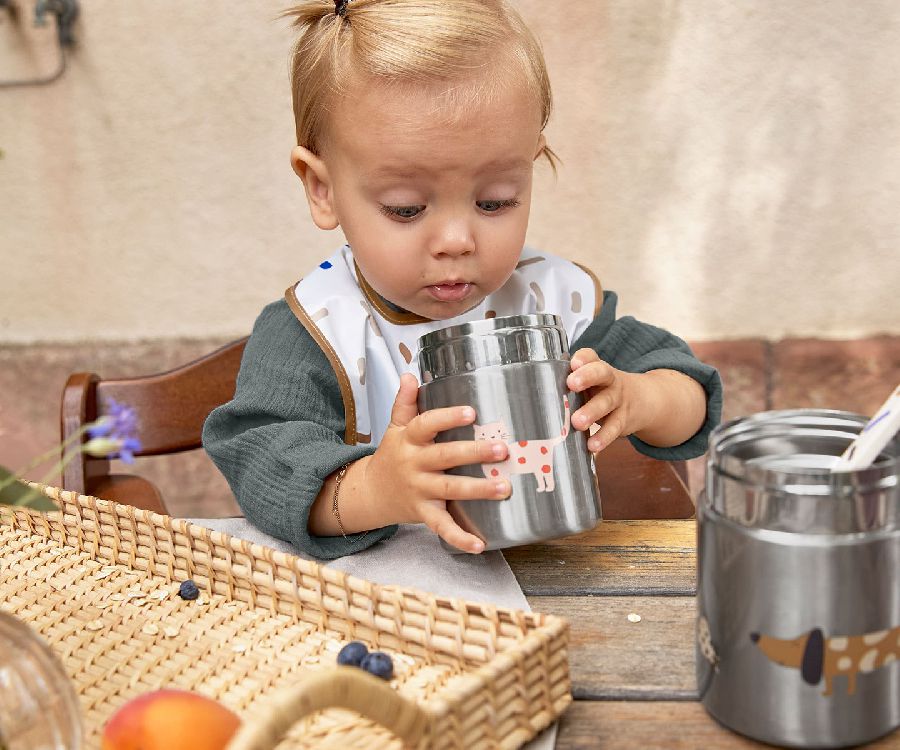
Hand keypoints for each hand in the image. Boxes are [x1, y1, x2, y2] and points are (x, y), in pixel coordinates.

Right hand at [364, 373, 510, 553]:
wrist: (369, 493)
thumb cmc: (392, 455)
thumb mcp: (394, 427)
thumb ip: (404, 403)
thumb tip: (410, 375)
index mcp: (409, 440)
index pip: (426, 424)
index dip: (448, 418)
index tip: (472, 412)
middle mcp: (414, 465)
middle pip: (445, 457)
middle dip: (474, 453)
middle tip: (503, 450)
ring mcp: (419, 491)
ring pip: (450, 490)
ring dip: (478, 490)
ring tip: (505, 488)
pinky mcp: (423, 514)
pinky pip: (442, 527)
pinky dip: (460, 538)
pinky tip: (480, 544)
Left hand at [566, 348, 646, 451]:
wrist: (641, 400)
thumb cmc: (600, 390)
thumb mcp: (590, 381)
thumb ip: (569, 383)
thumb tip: (535, 397)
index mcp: (596, 367)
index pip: (590, 356)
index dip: (583, 358)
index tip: (573, 363)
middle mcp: (609, 380)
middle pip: (601, 373)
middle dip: (587, 377)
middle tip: (571, 384)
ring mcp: (618, 399)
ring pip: (607, 402)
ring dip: (592, 412)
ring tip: (577, 422)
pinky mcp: (623, 420)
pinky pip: (614, 428)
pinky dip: (603, 438)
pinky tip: (592, 446)